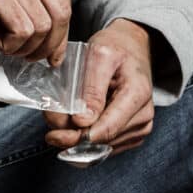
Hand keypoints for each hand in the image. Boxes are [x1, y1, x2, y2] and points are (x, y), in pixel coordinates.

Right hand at [0, 0, 70, 64]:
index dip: (60, 31)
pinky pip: (21, 29)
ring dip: (23, 47)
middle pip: (60, 13)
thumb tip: (30, 15)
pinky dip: (9, 43)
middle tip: (31, 58)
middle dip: (49, 45)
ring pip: (42, 26)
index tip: (52, 50)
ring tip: (2, 44)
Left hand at [44, 18, 154, 155]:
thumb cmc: (116, 47)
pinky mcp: (133, 132)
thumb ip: (92, 89)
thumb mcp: (100, 56)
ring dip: (77, 137)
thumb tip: (82, 122)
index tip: (54, 132)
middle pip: (102, 140)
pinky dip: (87, 137)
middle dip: (72, 135)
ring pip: (102, 146)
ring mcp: (140, 126)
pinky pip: (106, 145)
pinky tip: (73, 123)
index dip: (78, 136)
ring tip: (58, 118)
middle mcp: (143, 115)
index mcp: (137, 94)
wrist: (132, 46)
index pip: (107, 129)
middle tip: (49, 122)